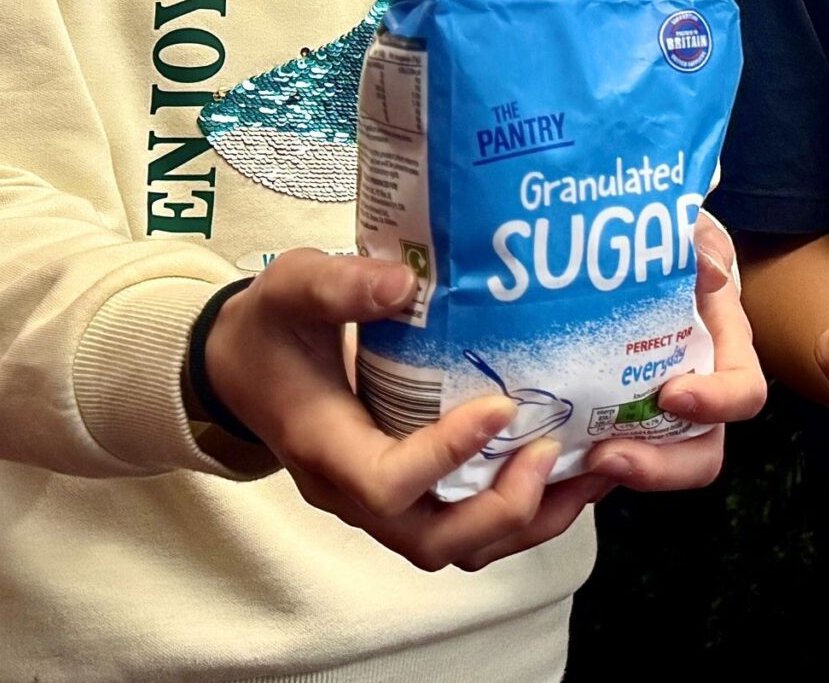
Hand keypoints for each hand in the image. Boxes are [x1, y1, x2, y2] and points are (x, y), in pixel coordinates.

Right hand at [202, 249, 612, 570]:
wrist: (241, 366)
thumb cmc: (272, 328)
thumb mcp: (290, 290)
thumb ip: (338, 285)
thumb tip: (402, 282)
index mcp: (323, 445)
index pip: (387, 481)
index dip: (448, 454)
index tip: (502, 406)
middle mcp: (352, 490)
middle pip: (432, 539)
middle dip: (502, 507)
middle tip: (553, 449)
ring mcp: (379, 502)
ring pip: (456, 546)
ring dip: (525, 520)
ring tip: (587, 474)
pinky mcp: (405, 495)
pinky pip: (464, 525)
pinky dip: (519, 511)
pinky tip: (567, 473)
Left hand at [584, 216, 766, 489]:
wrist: (618, 258)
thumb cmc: (665, 250)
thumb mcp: (688, 234)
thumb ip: (701, 244)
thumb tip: (710, 273)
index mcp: (723, 352)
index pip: (743, 393)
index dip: (718, 402)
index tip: (672, 394)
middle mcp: (696, 396)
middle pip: (702, 453)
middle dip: (662, 467)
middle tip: (611, 454)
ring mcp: (654, 419)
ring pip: (652, 467)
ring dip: (620, 474)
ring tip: (580, 461)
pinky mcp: (611, 427)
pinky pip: (603, 465)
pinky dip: (580, 471)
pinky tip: (549, 457)